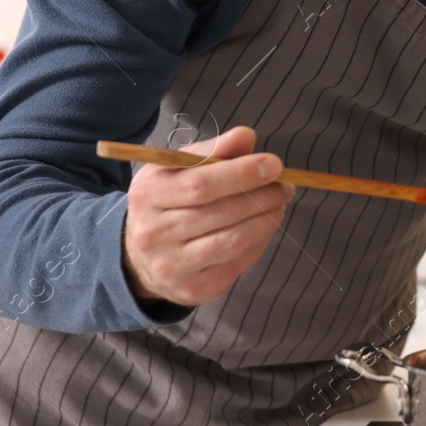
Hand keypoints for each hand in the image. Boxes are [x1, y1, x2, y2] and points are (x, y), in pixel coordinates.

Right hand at [121, 126, 295, 307]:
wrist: (140, 254)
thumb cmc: (169, 199)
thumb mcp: (178, 168)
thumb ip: (213, 150)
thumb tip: (246, 137)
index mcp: (147, 195)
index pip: (200, 185)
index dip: (242, 174)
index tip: (274, 164)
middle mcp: (153, 234)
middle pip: (220, 213)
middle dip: (262, 196)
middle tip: (285, 185)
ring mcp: (172, 265)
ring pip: (234, 240)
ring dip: (267, 218)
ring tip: (279, 203)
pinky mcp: (194, 288)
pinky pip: (239, 261)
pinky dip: (260, 240)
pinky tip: (264, 224)